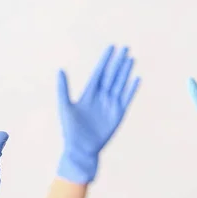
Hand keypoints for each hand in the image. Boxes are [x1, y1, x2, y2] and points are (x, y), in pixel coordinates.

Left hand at [57, 45, 140, 183]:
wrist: (81, 149)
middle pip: (112, 75)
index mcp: (89, 93)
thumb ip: (63, 88)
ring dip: (125, 72)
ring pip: (120, 84)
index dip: (105, 60)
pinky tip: (136, 78)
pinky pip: (126, 99)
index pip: (99, 72)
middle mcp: (101, 97)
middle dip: (118, 62)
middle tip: (125, 47)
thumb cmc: (71, 130)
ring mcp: (110, 105)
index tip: (111, 47)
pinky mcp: (118, 114)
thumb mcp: (65, 107)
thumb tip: (60, 70)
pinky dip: (131, 89)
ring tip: (131, 59)